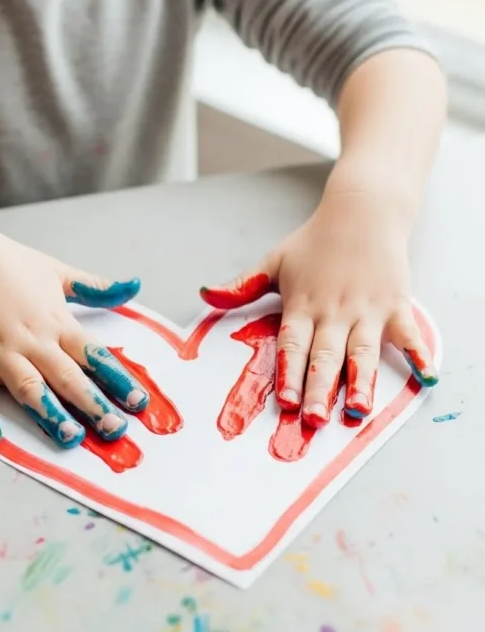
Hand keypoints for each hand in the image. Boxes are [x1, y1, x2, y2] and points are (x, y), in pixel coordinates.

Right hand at [0, 208, 148, 448]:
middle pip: (68, 376)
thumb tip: (133, 286)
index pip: (94, 355)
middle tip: (115, 429)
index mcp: (56, 322)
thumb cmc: (4, 262)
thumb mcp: (56, 271)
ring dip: (50, 413)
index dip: (119, 380)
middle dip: (94, 404)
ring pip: (28, 386)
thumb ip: (95, 288)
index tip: (139, 402)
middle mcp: (31, 339)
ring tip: (70, 436)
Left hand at [201, 190, 437, 427]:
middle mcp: (335, 312)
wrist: (363, 211)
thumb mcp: (275, 260)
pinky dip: (418, 355)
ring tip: (358, 410)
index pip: (293, 344)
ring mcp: (367, 310)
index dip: (289, 373)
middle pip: (325, 356)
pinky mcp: (396, 305)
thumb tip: (205, 296)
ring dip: (361, 382)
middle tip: (315, 420)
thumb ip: (242, 286)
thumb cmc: (317, 241)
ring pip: (362, 352)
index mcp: (303, 305)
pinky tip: (426, 378)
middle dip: (320, 389)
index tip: (286, 402)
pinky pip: (408, 335)